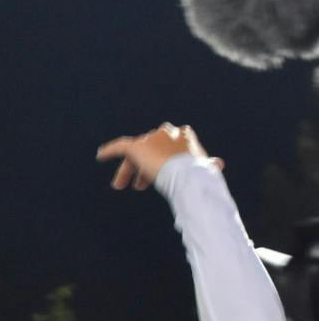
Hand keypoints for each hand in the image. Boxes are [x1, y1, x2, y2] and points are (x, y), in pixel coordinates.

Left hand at [98, 123, 216, 191]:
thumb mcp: (205, 169)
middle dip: (144, 168)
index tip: (159, 177)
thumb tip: (219, 164)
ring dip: (129, 169)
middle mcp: (166, 133)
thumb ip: (208, 165)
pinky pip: (120, 146)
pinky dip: (109, 150)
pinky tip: (100, 156)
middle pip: (150, 150)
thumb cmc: (199, 175)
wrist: (187, 174)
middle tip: (138, 187)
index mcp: (184, 136)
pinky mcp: (136, 146)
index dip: (164, 163)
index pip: (169, 147)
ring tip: (120, 185)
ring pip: (135, 153)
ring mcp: (150, 139)